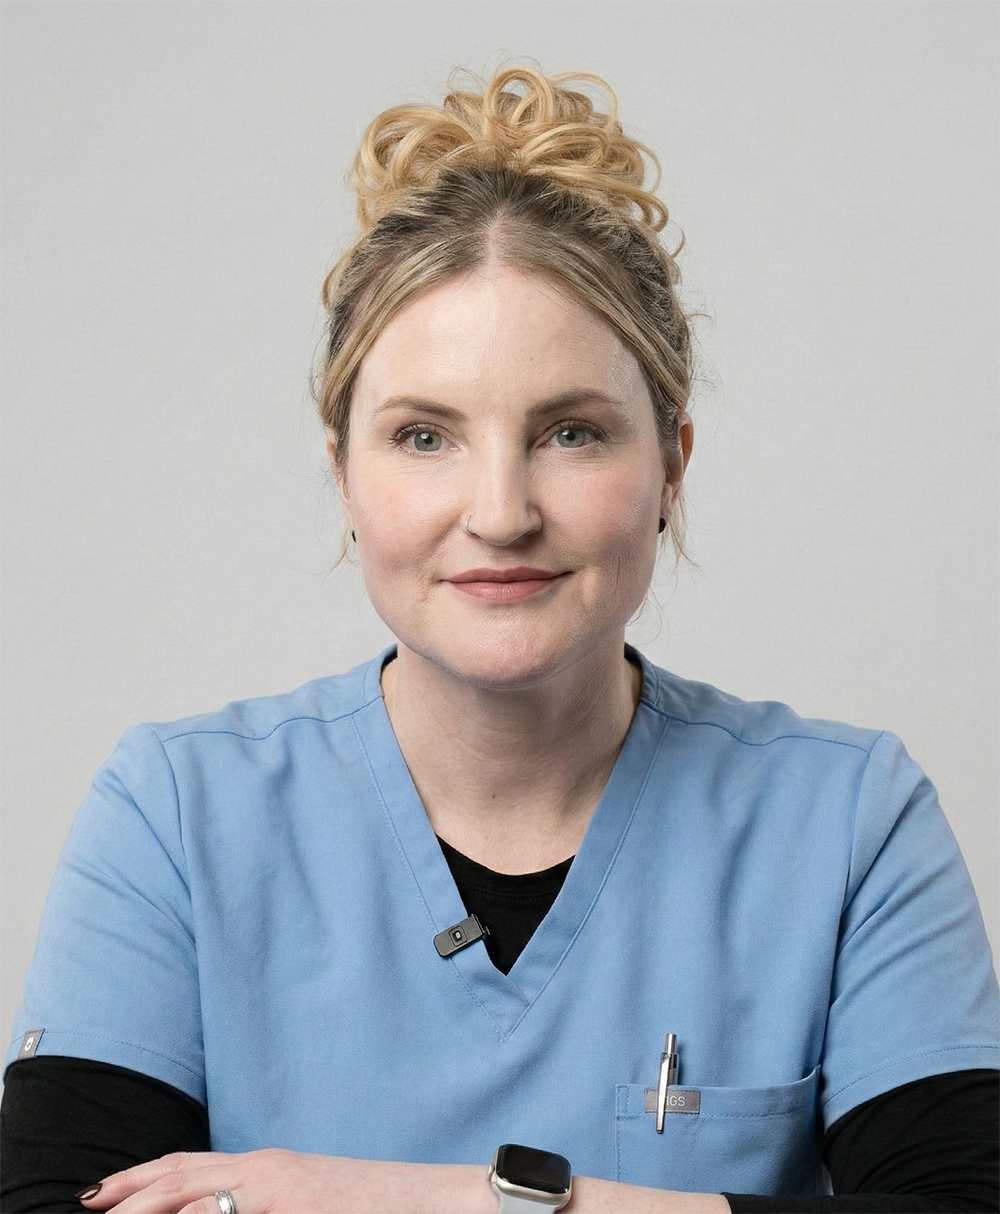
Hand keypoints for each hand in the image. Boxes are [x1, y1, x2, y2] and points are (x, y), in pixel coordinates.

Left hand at [77, 1149, 490, 1213]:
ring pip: (198, 1199)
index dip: (141, 1178)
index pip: (190, 1167)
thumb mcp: (309, 1198)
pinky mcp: (299, 1207)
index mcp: (270, 1166)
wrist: (438, 1200)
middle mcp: (269, 1171)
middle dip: (129, 1194)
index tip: (101, 1194)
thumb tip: (220, 1212)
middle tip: (87, 1207)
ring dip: (152, 1207)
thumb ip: (265, 1201)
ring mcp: (283, 1191)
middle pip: (182, 1178)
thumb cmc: (376, 1205)